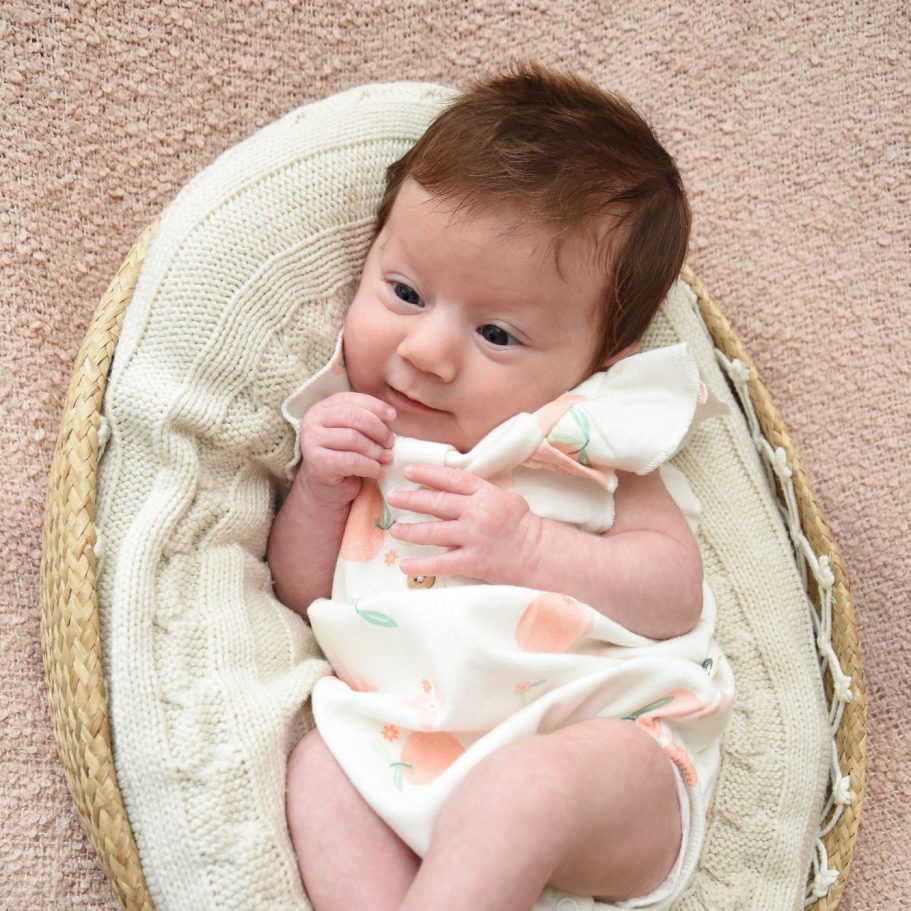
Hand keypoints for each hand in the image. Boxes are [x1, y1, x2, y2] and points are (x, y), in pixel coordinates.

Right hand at [297, 392, 395, 508]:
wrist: (326, 489)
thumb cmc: (344, 457)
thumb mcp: (355, 433)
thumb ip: (367, 421)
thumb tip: (390, 416)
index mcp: (323, 408)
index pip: (352, 399)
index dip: (376, 406)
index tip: (393, 417)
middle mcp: (313, 421)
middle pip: (354, 417)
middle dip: (378, 430)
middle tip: (391, 443)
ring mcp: (311, 441)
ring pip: (354, 439)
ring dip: (376, 450)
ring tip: (387, 458)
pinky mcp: (317, 463)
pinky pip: (351, 461)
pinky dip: (371, 466)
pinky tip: (379, 471)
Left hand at [386, 464, 541, 582]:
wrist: (539, 554)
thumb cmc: (522, 524)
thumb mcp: (505, 498)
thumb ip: (478, 492)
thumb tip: (449, 486)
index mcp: (485, 493)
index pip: (451, 479)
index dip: (427, 473)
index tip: (408, 471)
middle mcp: (477, 512)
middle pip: (437, 503)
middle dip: (411, 499)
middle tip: (392, 497)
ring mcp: (474, 537)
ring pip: (434, 532)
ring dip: (410, 530)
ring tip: (395, 530)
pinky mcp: (473, 561)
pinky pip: (441, 563)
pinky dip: (420, 565)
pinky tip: (404, 566)